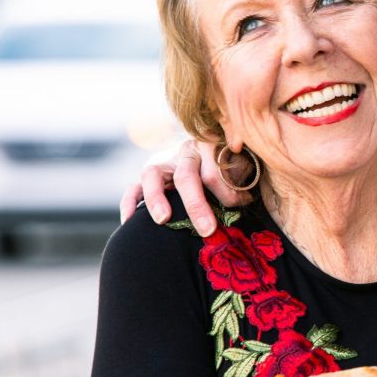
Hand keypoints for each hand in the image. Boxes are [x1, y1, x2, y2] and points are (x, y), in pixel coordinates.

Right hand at [119, 138, 250, 235]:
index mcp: (210, 147)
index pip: (215, 172)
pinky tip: (129, 221)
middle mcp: (184, 152)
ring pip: (152, 175)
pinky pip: (133, 187)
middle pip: (186, 176)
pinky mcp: (148, 174)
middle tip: (208, 230)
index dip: (230, 193)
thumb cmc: (231, 164)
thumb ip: (241, 176)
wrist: (214, 149)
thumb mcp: (241, 164)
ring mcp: (163, 161)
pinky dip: (129, 203)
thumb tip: (247, 197)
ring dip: (157, 198)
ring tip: (163, 219)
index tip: (245, 205)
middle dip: (197, 205)